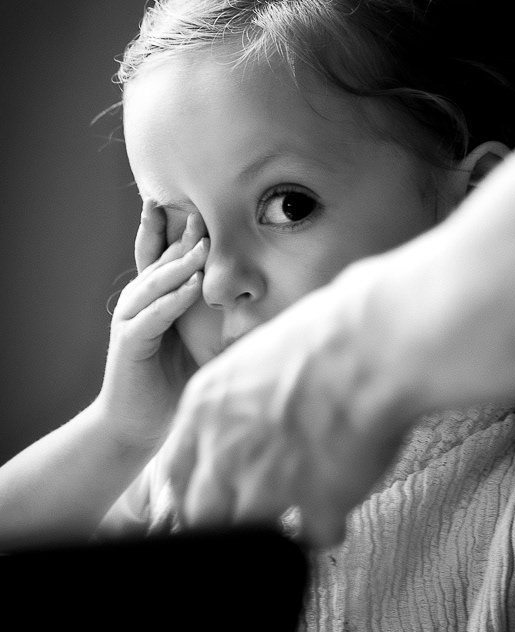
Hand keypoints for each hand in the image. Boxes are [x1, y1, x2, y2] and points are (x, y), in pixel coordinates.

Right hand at [95, 200, 208, 451]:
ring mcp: (131, 320)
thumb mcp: (204, 347)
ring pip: (154, 282)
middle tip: (201, 208)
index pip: (166, 256)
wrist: (139, 425)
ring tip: (203, 246)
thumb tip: (268, 312)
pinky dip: (170, 301)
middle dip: (179, 235)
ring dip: (178, 264)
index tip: (203, 206)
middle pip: (158, 259)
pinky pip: (152, 315)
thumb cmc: (173, 384)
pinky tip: (190, 287)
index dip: (180, 231)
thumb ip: (226, 326)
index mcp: (157, 299)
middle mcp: (140, 302)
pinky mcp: (128, 342)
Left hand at [163, 257, 415, 544]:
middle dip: (225, 519)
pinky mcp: (317, 503)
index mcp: (205, 409)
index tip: (210, 495)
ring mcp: (267, 483)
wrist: (374, 344)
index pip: (174, 472)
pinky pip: (314, 536)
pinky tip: (339, 509)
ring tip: (300, 506)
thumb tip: (236, 423)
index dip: (192, 490)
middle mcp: (226, 451)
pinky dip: (327, 527)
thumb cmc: (325, 336)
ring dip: (274, 527)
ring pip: (249, 534)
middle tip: (255, 510)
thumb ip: (233, 401)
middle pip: (201, 515)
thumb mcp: (254, 358)